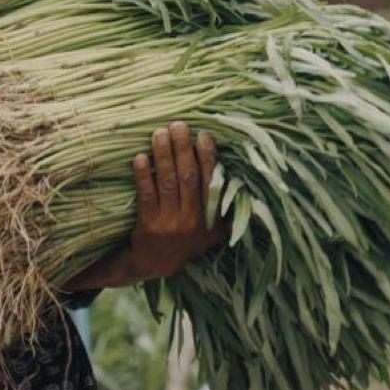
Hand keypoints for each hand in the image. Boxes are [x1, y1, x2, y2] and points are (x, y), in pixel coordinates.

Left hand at [121, 121, 229, 281]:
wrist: (154, 264)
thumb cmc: (185, 240)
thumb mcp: (211, 232)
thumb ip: (225, 211)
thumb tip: (248, 185)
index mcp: (210, 218)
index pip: (210, 182)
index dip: (208, 157)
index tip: (203, 135)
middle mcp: (192, 220)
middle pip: (188, 178)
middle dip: (183, 148)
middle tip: (178, 125)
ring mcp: (170, 224)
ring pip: (168, 183)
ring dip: (163, 156)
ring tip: (159, 134)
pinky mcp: (149, 226)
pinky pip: (147, 195)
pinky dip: (144, 175)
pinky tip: (140, 157)